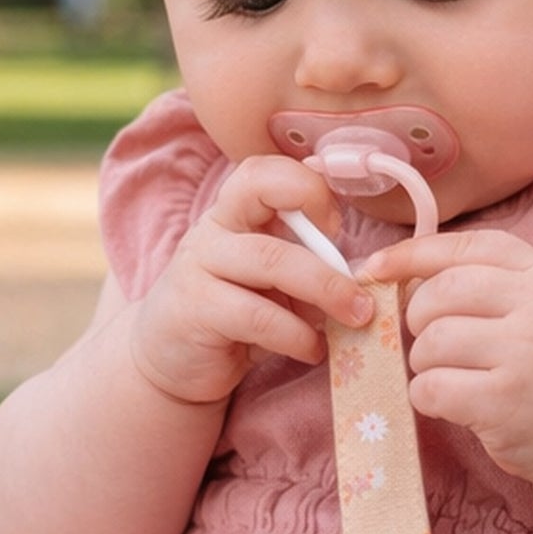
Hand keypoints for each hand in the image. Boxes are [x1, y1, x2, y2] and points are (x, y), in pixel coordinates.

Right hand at [133, 156, 371, 404]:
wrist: (169, 361)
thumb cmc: (232, 317)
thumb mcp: (271, 286)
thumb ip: (305, 270)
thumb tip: (359, 280)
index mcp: (233, 214)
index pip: (261, 173)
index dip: (306, 187)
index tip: (336, 226)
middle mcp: (212, 232)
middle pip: (275, 218)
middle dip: (331, 263)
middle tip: (364, 300)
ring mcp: (198, 268)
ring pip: (271, 261)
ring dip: (324, 292)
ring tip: (351, 321)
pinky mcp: (194, 310)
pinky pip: (257, 316)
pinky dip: (296, 335)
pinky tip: (312, 350)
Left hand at [361, 230, 532, 482]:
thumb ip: (493, 281)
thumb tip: (402, 274)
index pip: (466, 248)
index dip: (411, 255)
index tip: (375, 270)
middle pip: (440, 293)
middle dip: (418, 318)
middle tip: (433, 343)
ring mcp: (524, 354)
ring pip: (431, 342)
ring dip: (424, 362)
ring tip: (450, 376)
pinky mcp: (505, 403)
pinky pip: (432, 387)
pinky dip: (426, 396)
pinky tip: (449, 402)